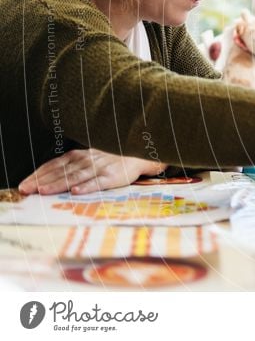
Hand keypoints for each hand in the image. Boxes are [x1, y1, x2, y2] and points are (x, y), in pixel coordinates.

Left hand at [18, 148, 166, 194]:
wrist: (139, 154)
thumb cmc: (111, 158)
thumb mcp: (90, 157)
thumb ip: (72, 166)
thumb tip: (47, 180)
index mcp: (79, 155)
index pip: (54, 165)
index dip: (38, 174)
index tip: (23, 185)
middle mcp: (87, 160)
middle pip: (60, 172)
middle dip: (41, 181)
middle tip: (25, 190)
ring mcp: (100, 168)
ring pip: (75, 177)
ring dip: (58, 184)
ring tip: (44, 191)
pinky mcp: (113, 176)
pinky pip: (98, 182)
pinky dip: (87, 187)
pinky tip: (76, 192)